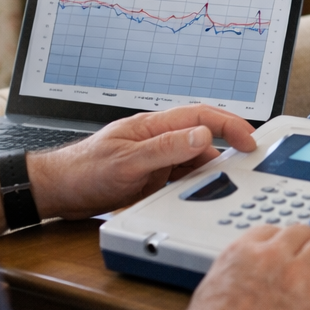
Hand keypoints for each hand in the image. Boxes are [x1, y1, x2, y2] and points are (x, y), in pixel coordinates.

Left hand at [28, 105, 256, 221]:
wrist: (58, 191)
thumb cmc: (83, 171)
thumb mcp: (128, 162)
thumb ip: (166, 148)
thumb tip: (202, 136)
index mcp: (153, 125)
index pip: (200, 116)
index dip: (229, 124)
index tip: (248, 140)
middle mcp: (157, 138)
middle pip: (202, 134)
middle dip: (229, 142)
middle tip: (250, 158)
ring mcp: (155, 157)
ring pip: (194, 158)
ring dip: (213, 167)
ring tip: (230, 180)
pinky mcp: (151, 175)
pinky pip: (182, 175)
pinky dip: (197, 183)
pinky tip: (202, 193)